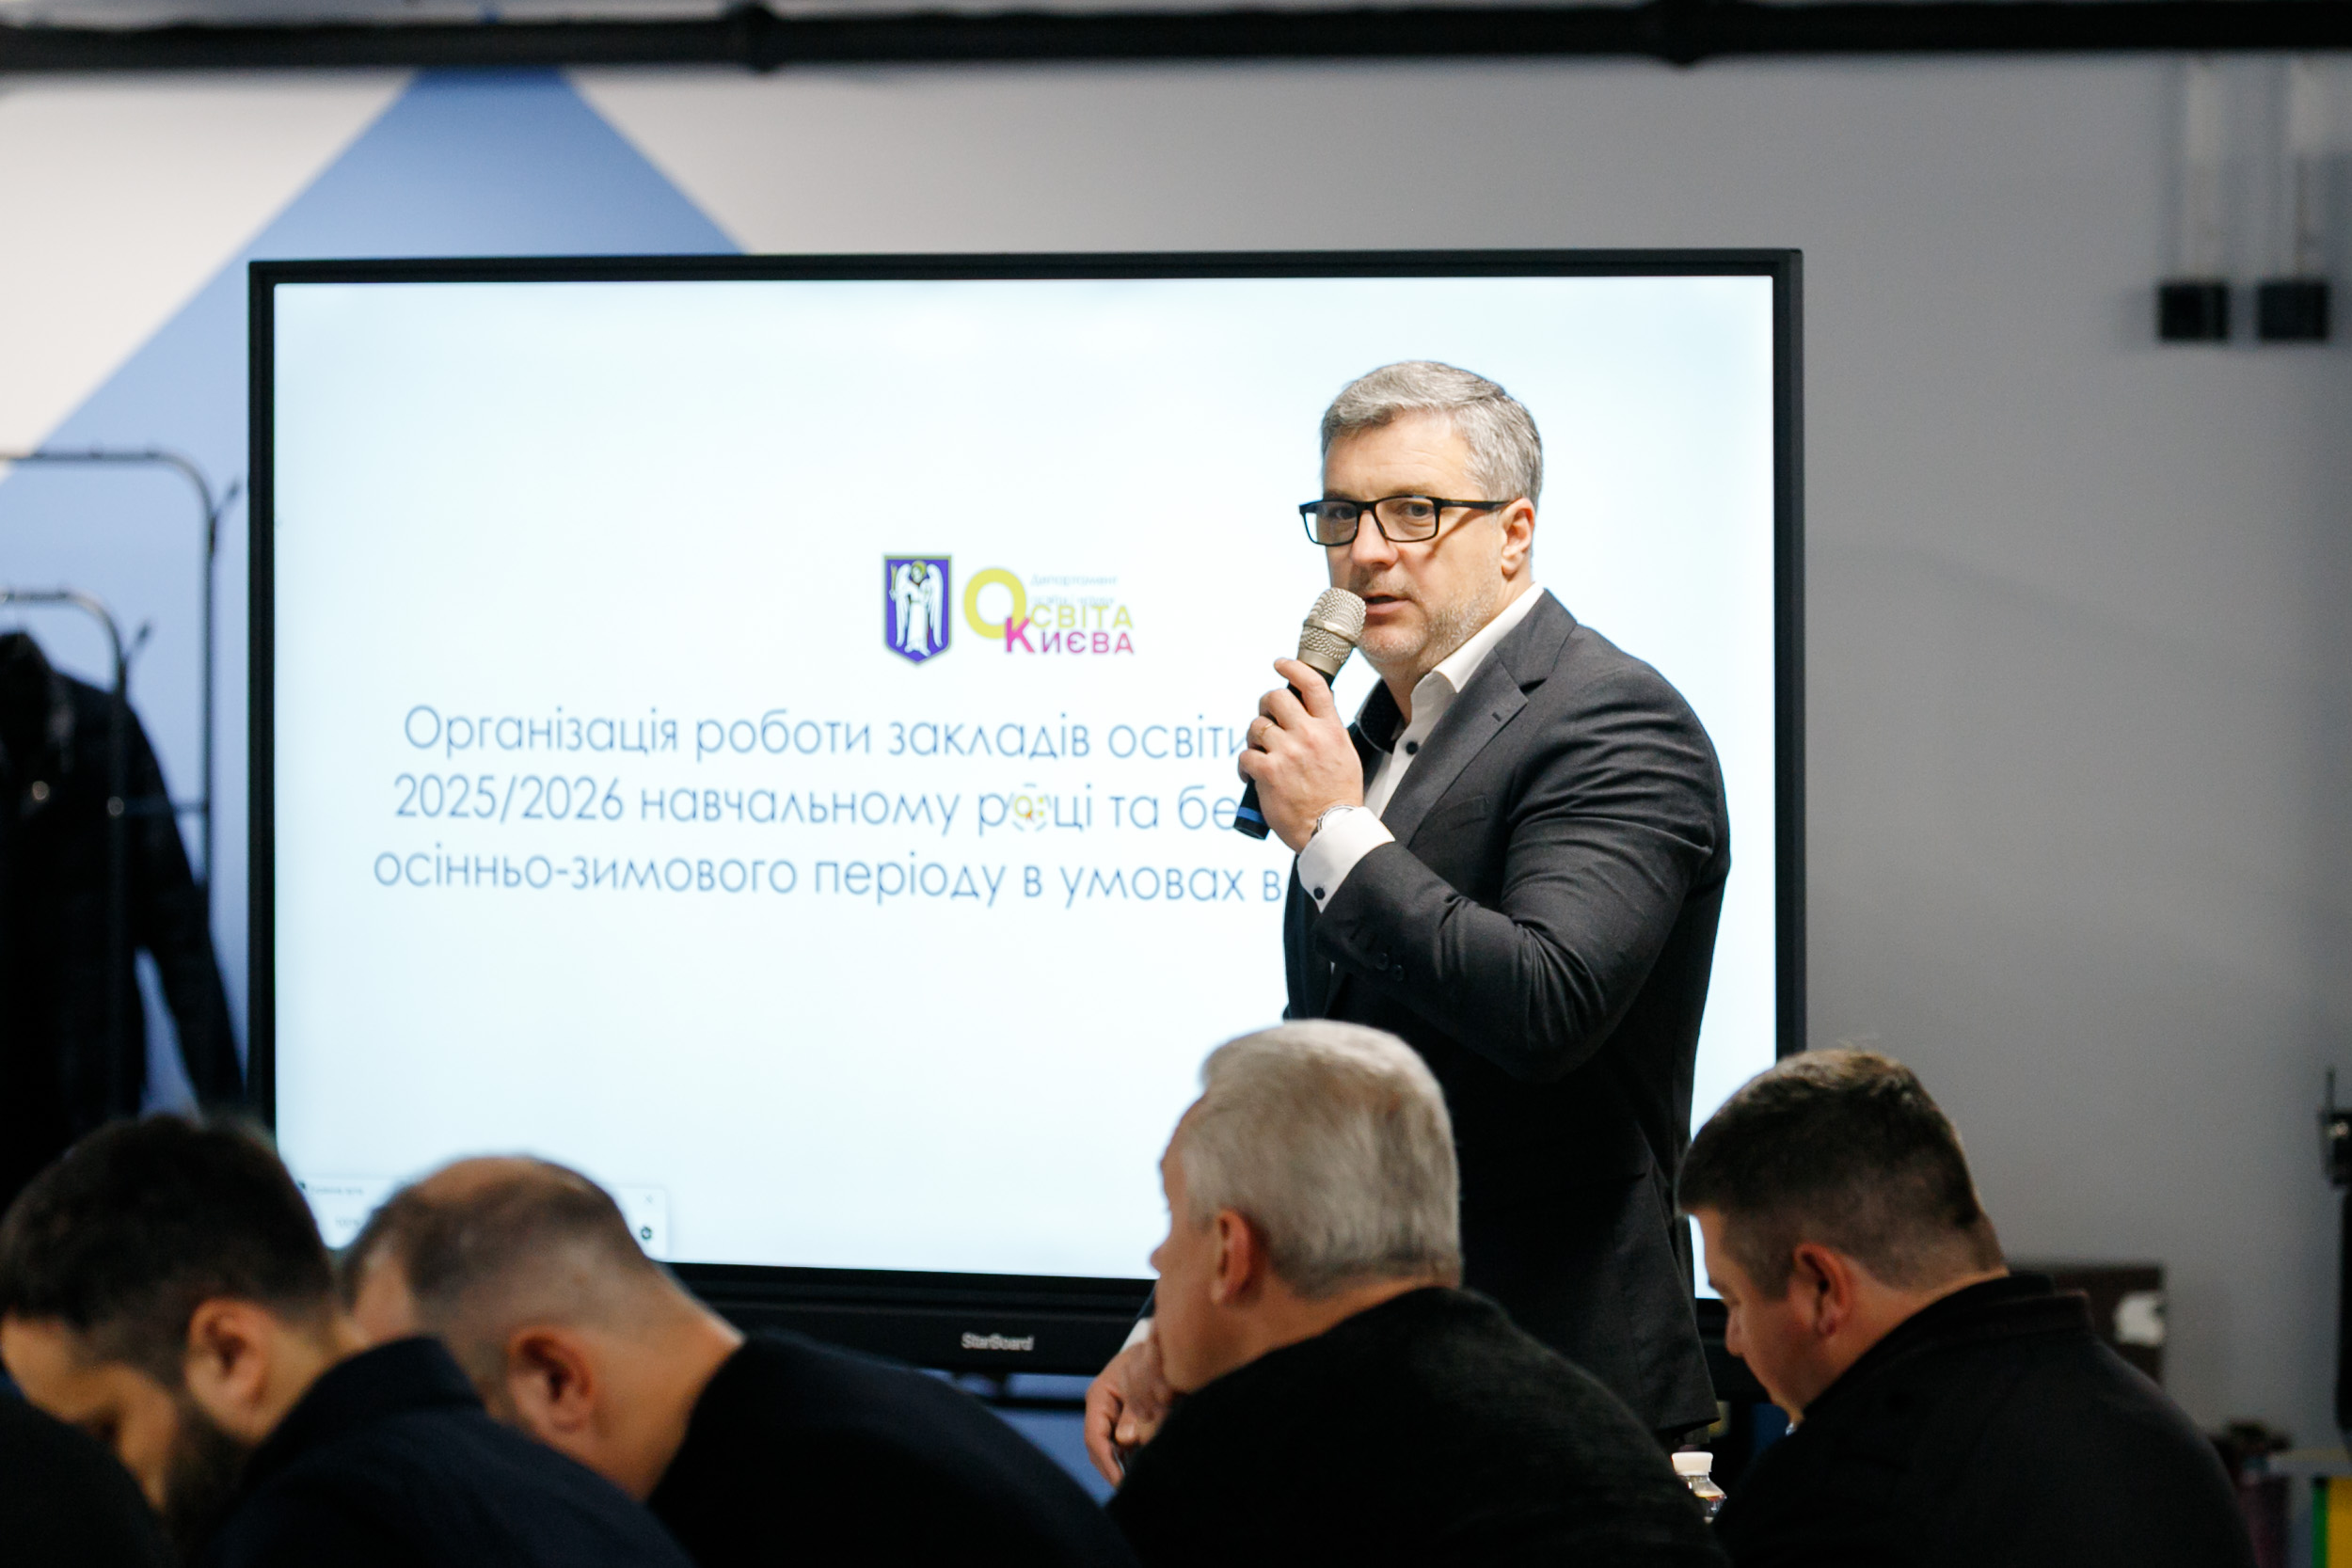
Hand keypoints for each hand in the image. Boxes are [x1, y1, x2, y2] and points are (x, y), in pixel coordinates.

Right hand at [1082, 1330, 1175, 1484]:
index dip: (1106, 1463)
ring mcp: (1112, 1417)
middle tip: (1130, 1489)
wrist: (1160, 1346)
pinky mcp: (1125, 1421)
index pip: (1094, 1437)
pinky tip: (1143, 1468)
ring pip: (1112, 1449)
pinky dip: (1133, 1456)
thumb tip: (1124, 1441)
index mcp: (1098, 1398)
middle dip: (1113, 1469)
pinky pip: (1125, 1444)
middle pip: (1100, 1448)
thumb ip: (1134, 1412)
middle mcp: (1101, 1410)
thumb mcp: (1141, 1382)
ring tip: (1138, 1482)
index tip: (1120, 1482)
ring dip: (1124, 1465)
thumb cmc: (1148, 1359)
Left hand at [1236, 658, 1361, 850]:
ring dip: (1254, 738)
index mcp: (1331, 729)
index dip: (1293, 668)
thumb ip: (1326, 730)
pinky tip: (1251, 775)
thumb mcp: (1344, 754)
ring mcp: (1287, 752)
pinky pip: (1245, 755)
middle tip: (1266, 718)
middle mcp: (1309, 735)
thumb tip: (1307, 713)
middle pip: (1276, 698)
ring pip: (1257, 726)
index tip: (1280, 664)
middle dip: (1265, 705)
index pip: (1313, 685)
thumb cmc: (1338, 796)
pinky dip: (1245, 765)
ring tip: (1261, 754)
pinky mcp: (1268, 771)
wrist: (1330, 829)